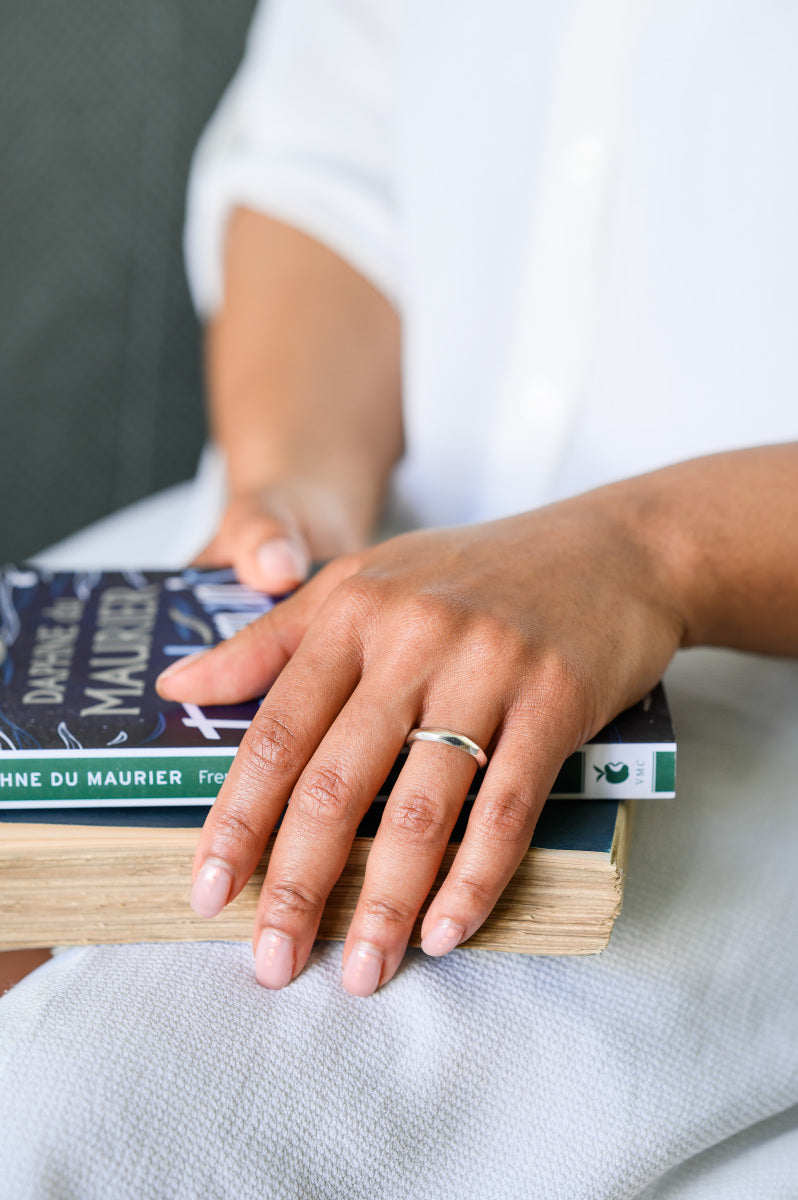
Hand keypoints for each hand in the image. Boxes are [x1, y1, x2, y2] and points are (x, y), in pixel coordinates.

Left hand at [159, 490, 685, 995]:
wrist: (615, 548)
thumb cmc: (478, 571)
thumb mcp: (364, 582)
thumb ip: (270, 639)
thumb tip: (178, 687)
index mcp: (353, 610)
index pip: (277, 730)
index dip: (237, 818)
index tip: (209, 891)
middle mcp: (413, 638)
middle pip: (338, 780)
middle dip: (297, 882)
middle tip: (271, 961)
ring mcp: (488, 669)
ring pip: (423, 806)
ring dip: (387, 901)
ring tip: (363, 969)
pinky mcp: (555, 700)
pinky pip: (508, 807)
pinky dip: (476, 878)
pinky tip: (448, 930)